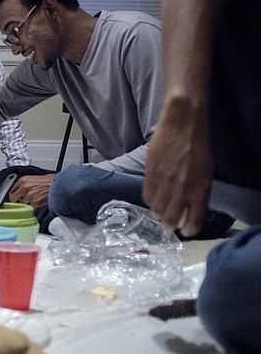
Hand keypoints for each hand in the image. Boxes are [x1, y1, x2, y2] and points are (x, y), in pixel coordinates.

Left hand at [9, 174, 51, 207]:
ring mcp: (29, 195)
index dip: (13, 194)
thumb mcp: (34, 179)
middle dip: (16, 201)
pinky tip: (38, 203)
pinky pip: (30, 208)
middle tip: (19, 202)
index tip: (14, 197)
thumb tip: (19, 191)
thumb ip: (25, 184)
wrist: (59, 184)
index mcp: (23, 180)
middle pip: (13, 198)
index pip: (11, 189)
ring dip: (26, 204)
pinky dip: (34, 207)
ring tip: (33, 201)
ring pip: (21, 204)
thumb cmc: (49, 181)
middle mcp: (24, 187)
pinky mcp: (34, 202)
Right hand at [143, 97, 211, 235]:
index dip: (190, 229)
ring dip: (158, 213)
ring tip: (160, 211)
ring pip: (156, 209)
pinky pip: (147, 196)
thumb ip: (198, 189)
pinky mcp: (150, 174)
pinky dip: (149, 201)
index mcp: (200, 187)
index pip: (194, 218)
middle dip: (169, 225)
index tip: (187, 231)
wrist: (182, 122)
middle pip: (171, 217)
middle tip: (168, 226)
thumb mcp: (206, 170)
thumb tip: (189, 206)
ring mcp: (164, 181)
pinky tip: (153, 199)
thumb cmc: (198, 144)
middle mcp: (182, 187)